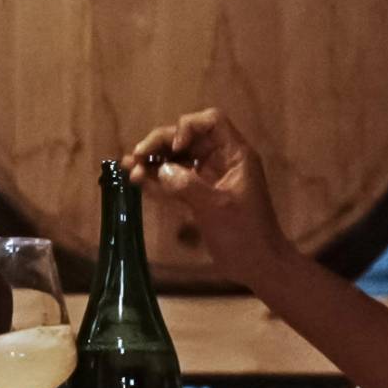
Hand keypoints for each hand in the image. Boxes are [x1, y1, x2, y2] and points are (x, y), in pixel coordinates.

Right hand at [124, 108, 291, 285]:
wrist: (257, 265)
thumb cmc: (245, 234)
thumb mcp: (217, 208)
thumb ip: (188, 185)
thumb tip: (160, 170)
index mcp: (235, 155)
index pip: (211, 122)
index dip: (188, 127)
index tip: (175, 148)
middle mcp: (220, 160)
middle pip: (187, 138)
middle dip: (160, 143)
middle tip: (136, 157)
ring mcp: (208, 177)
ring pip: (176, 157)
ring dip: (153, 160)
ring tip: (129, 168)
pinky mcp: (197, 195)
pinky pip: (174, 178)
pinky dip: (156, 178)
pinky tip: (137, 180)